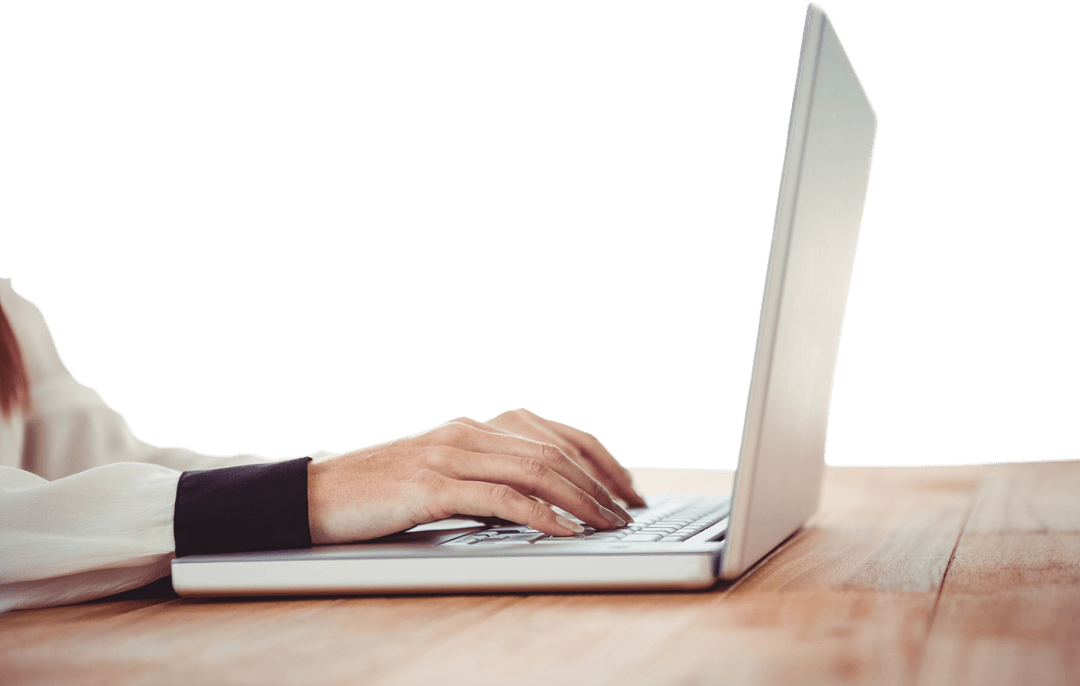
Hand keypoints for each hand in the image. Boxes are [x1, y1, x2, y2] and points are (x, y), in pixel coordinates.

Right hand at [307, 416, 635, 544]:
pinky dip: (540, 514)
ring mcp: (451, 455)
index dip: (601, 460)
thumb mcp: (443, 478)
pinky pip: (501, 498)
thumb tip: (542, 505)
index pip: (556, 433)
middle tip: (630, 514)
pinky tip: (565, 531)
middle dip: (601, 484)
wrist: (318, 495)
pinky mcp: (433, 485)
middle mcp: (469, 432)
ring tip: (610, 525)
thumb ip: (487, 479)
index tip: (628, 490)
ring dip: (582, 500)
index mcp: (475, 427)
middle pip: (555, 451)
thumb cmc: (382, 492)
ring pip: (536, 470)